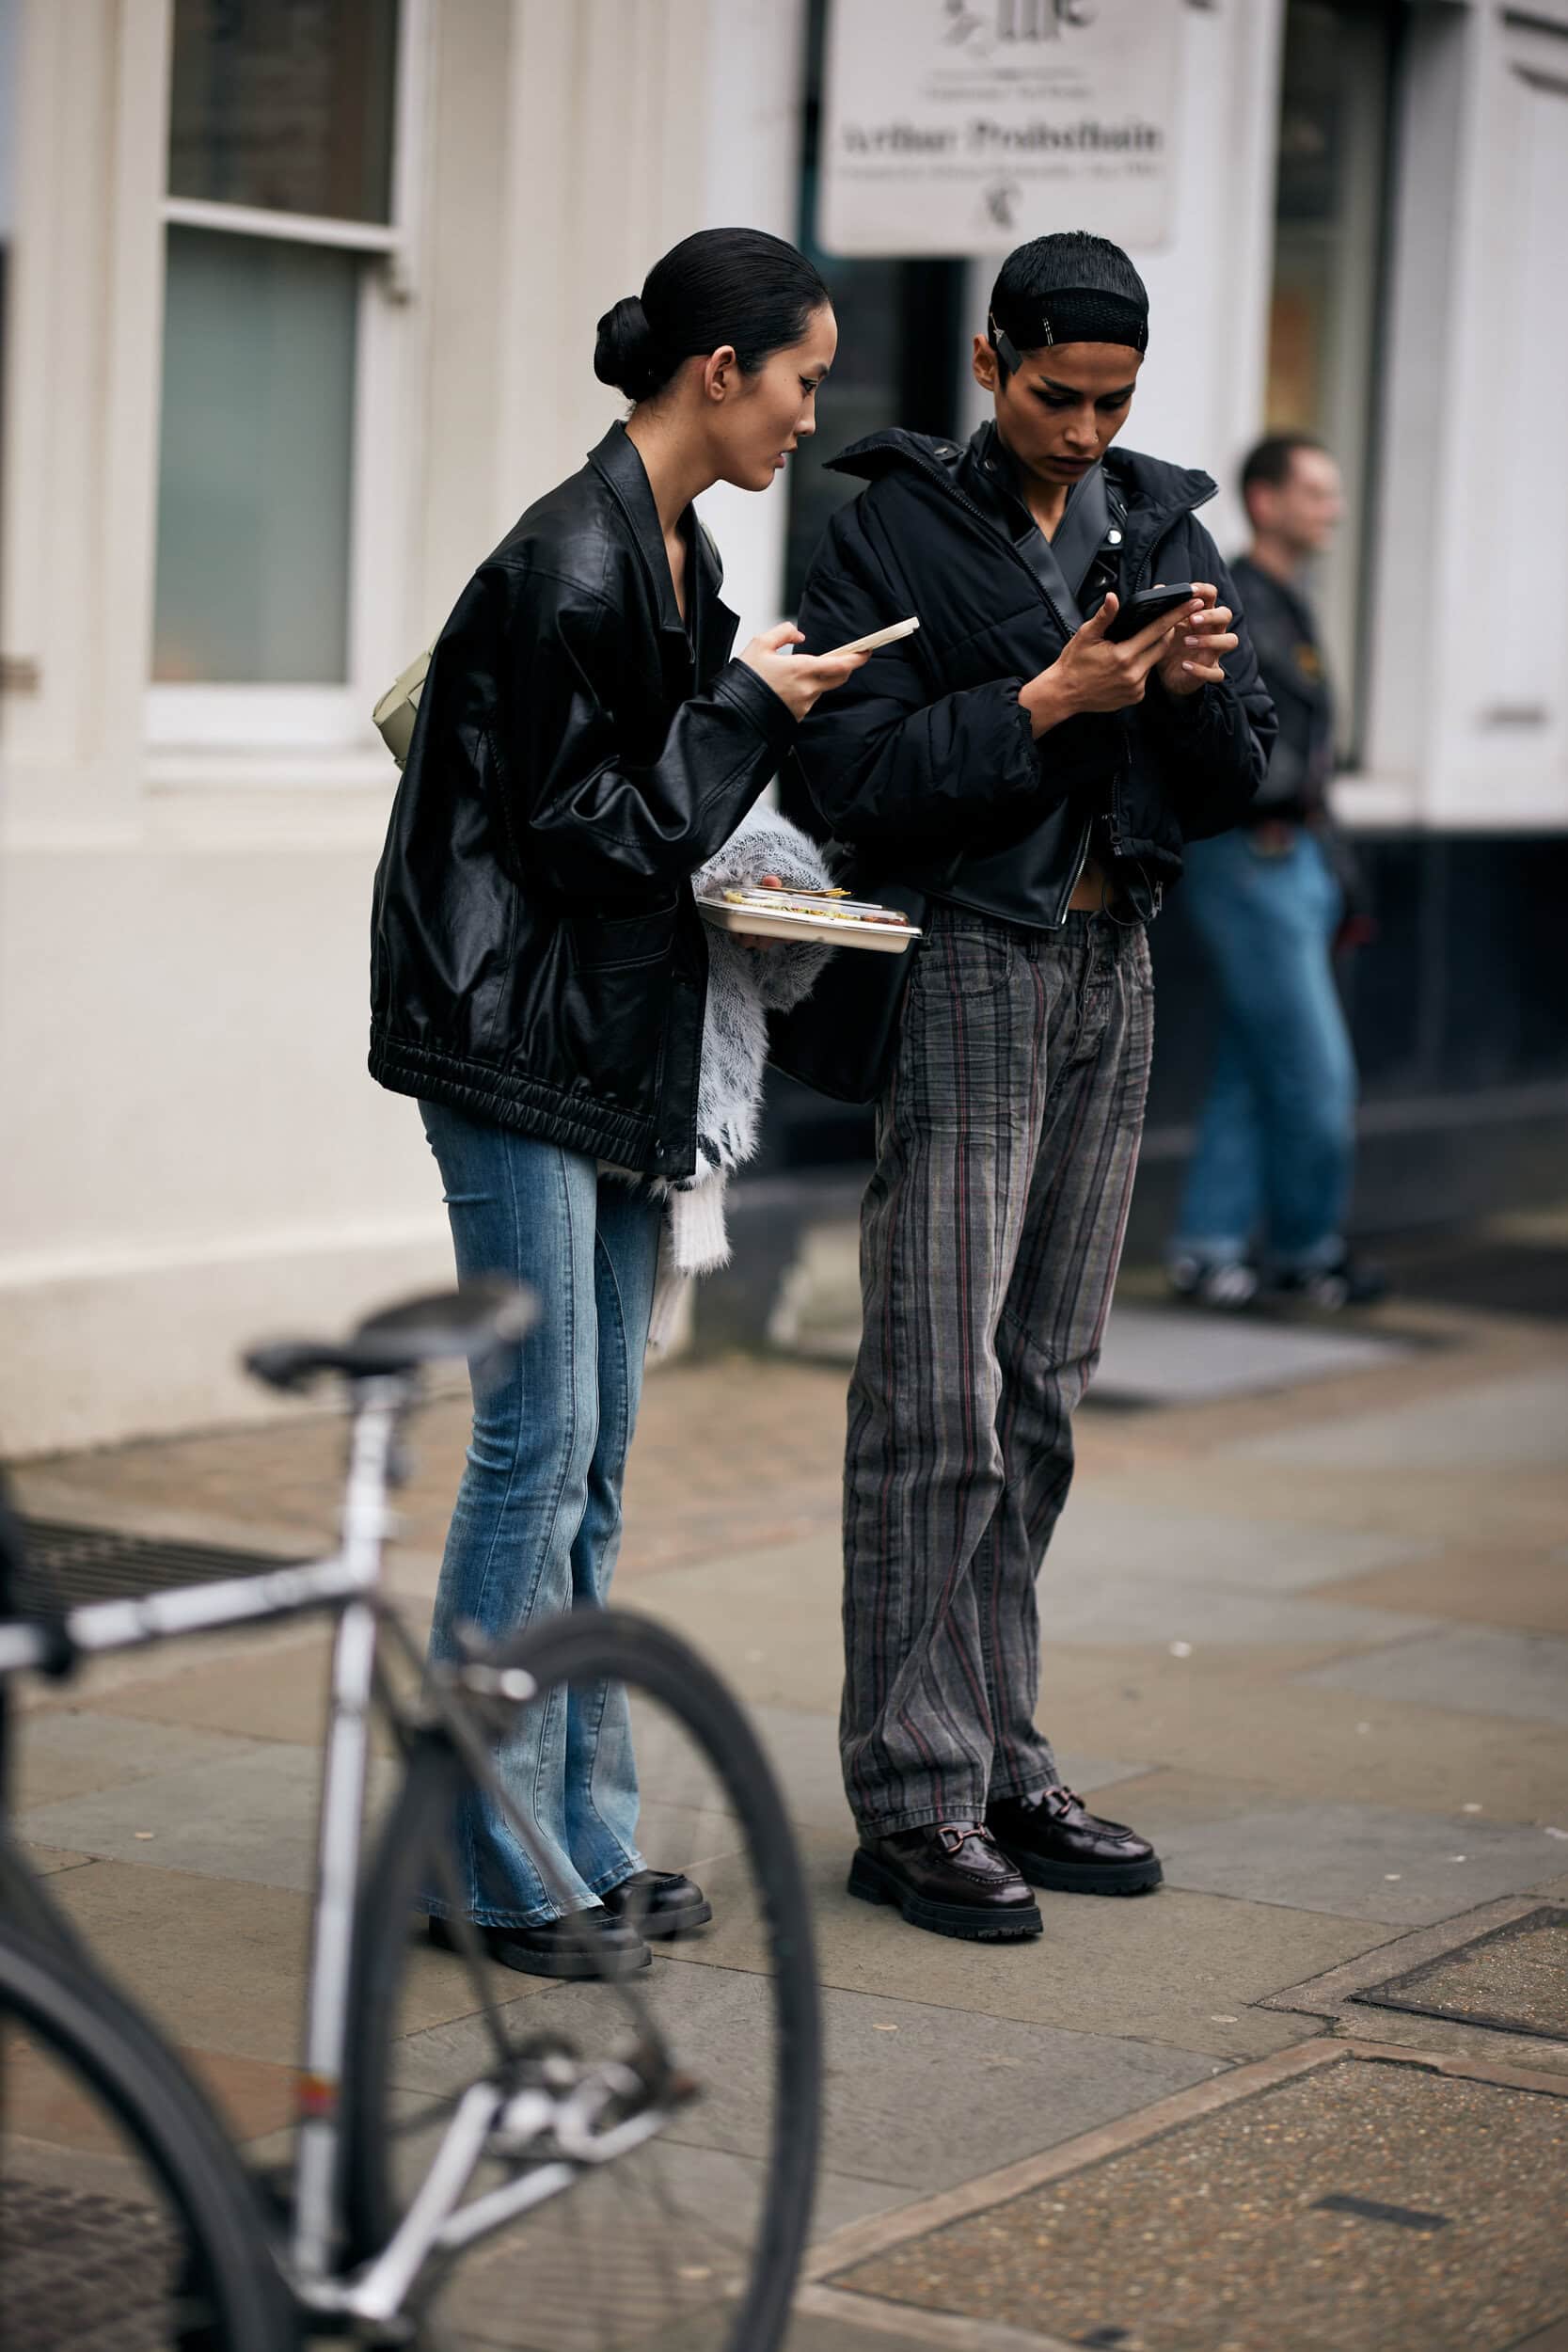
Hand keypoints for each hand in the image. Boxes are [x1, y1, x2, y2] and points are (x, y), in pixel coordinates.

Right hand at [738, 623, 869, 720]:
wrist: (734, 712)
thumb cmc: (745, 679)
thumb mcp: (759, 644)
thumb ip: (783, 633)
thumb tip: (799, 635)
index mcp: (802, 669)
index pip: (841, 665)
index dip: (857, 658)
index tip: (867, 651)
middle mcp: (808, 689)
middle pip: (839, 677)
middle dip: (843, 667)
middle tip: (841, 657)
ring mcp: (804, 705)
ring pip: (822, 687)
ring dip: (818, 678)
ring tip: (796, 672)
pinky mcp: (798, 715)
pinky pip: (809, 699)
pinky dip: (805, 690)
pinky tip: (787, 687)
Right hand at [1018, 592, 1193, 737]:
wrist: (1064, 694)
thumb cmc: (1074, 662)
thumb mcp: (1086, 636)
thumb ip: (1104, 617)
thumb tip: (1114, 597)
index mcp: (1123, 656)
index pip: (1157, 630)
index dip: (1176, 615)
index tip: (1192, 603)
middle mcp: (1134, 674)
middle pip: (1163, 646)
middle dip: (1168, 631)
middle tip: (1169, 619)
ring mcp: (1136, 688)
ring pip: (1153, 661)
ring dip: (1150, 650)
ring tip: (1133, 645)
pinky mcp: (1135, 697)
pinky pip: (1146, 677)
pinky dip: (1141, 667)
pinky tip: (1126, 665)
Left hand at [1156, 582, 1237, 697]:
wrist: (1166, 674)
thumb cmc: (1169, 643)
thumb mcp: (1163, 625)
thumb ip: (1163, 608)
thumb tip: (1158, 589)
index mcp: (1202, 614)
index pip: (1211, 595)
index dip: (1204, 590)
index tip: (1190, 590)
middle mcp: (1213, 630)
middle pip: (1226, 614)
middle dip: (1211, 615)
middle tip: (1192, 619)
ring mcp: (1214, 651)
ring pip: (1230, 641)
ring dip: (1211, 640)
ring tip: (1187, 642)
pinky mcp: (1211, 671)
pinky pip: (1216, 673)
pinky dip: (1201, 670)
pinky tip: (1184, 666)